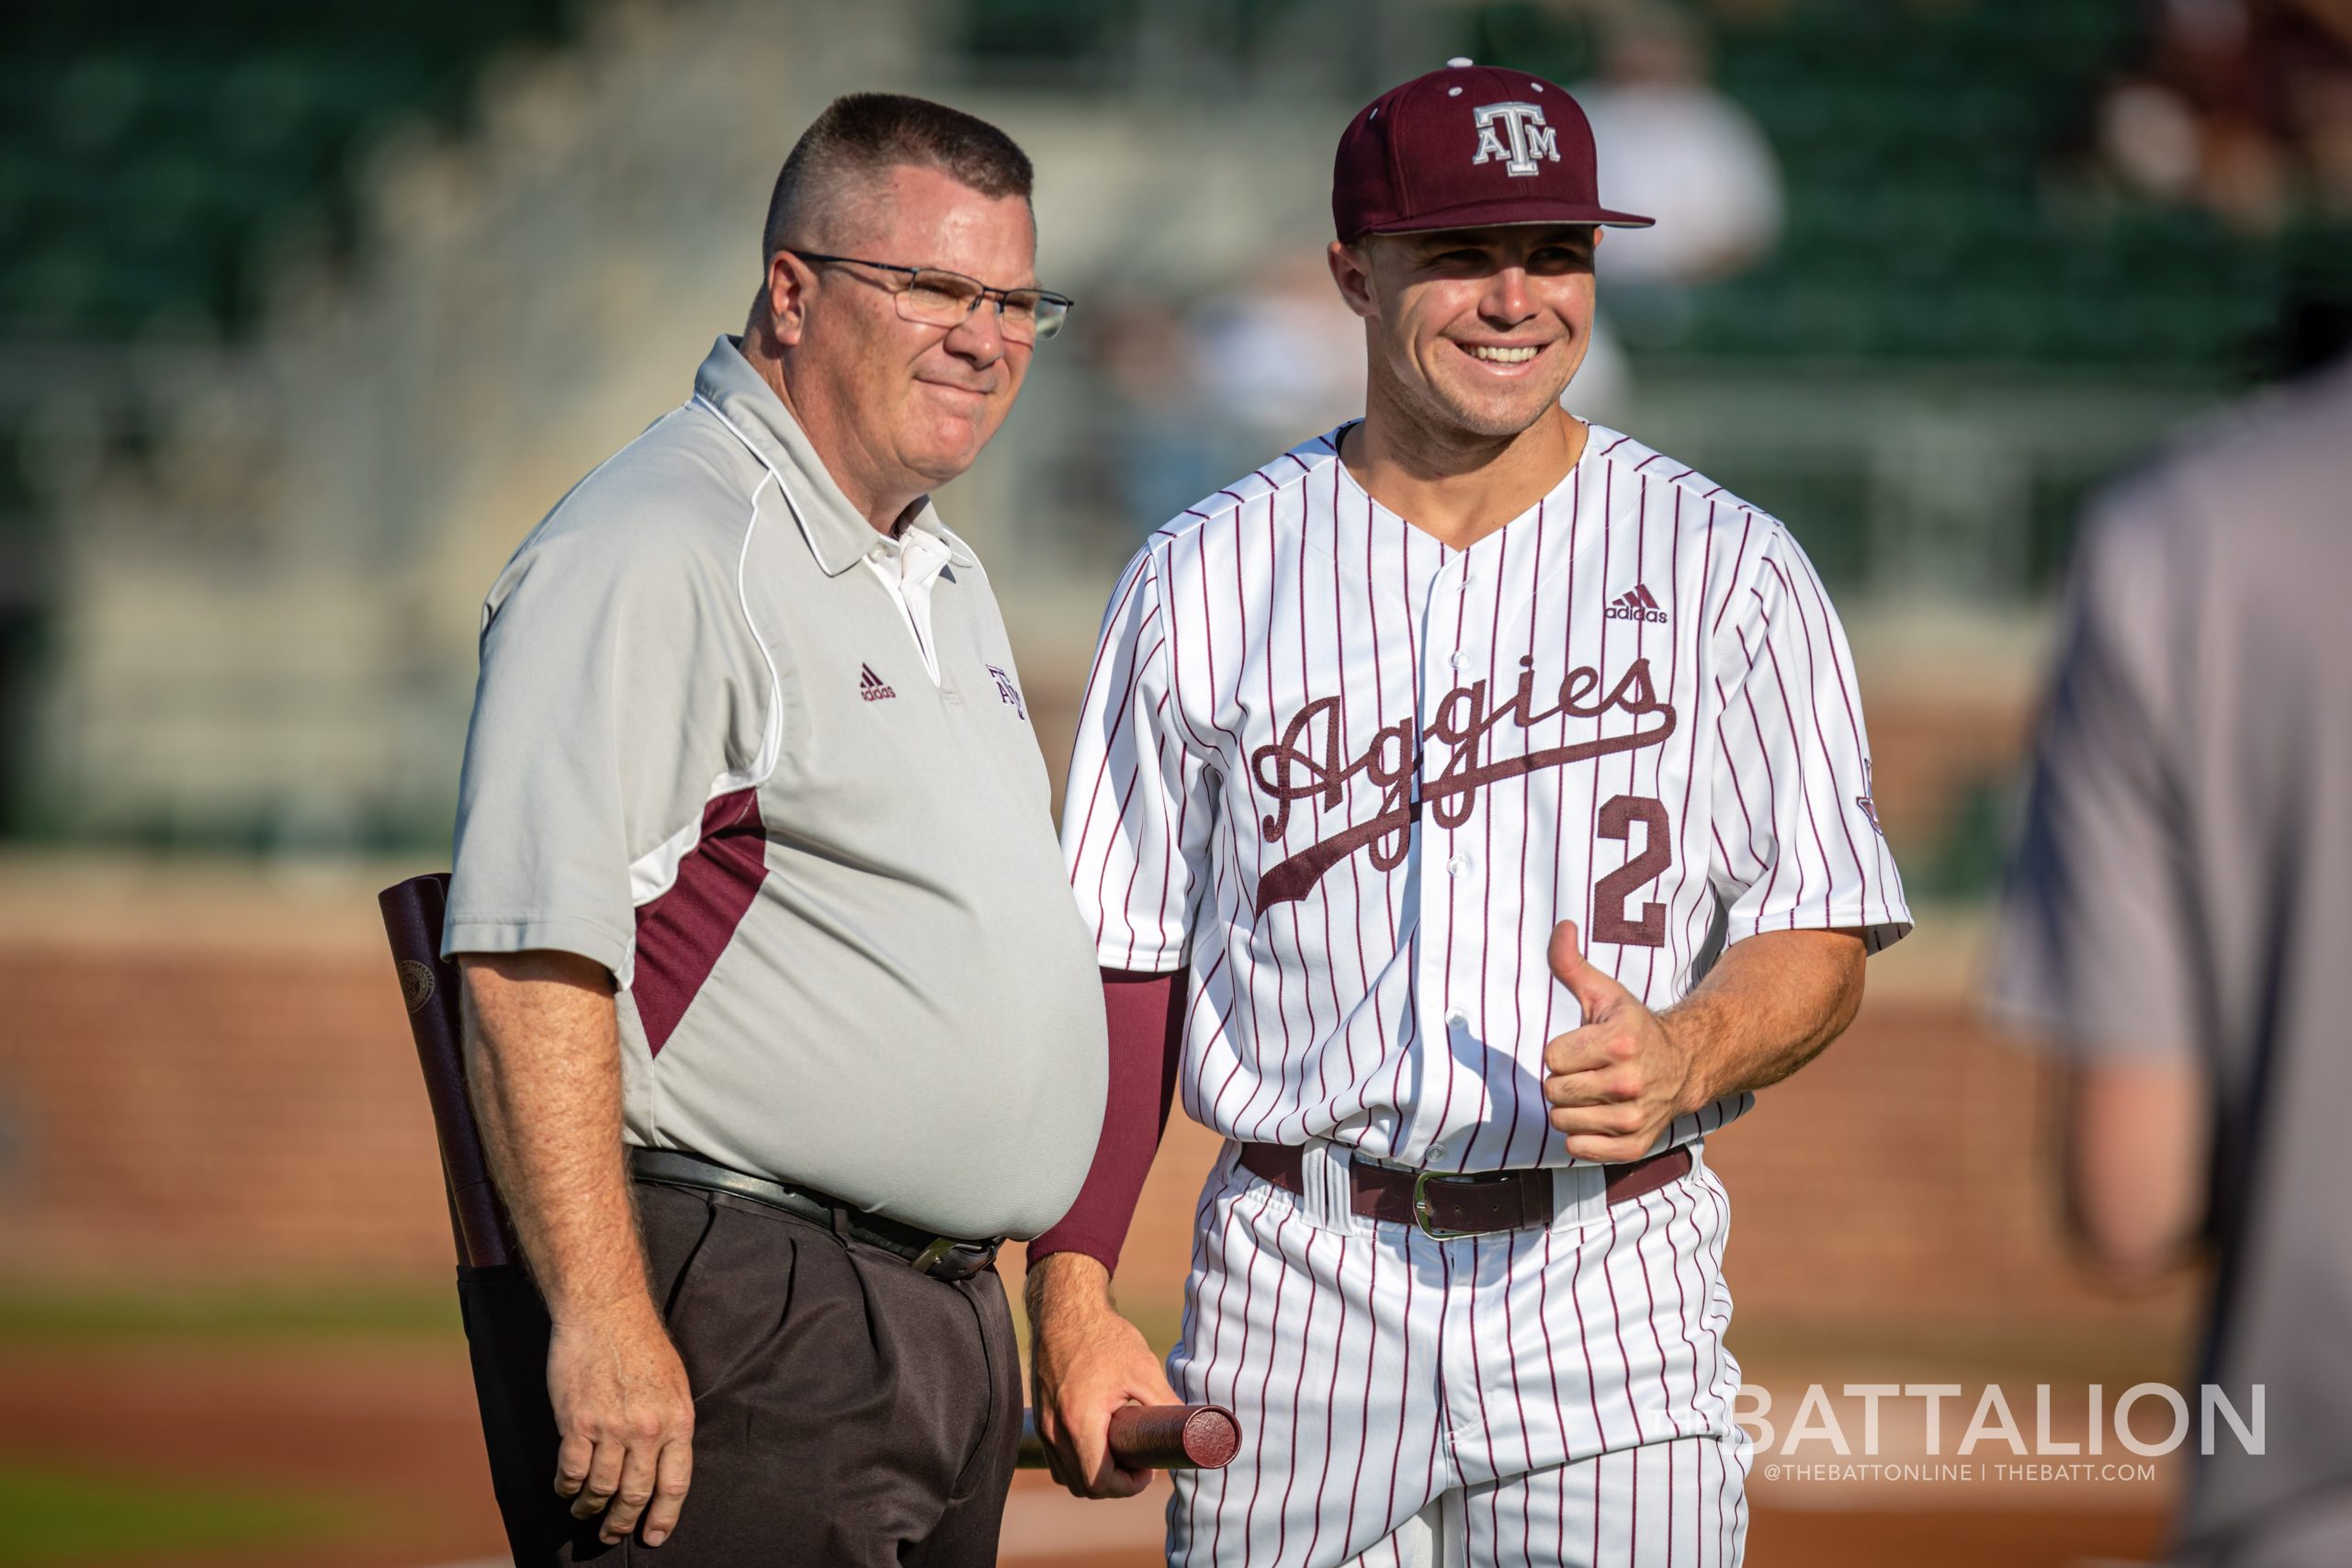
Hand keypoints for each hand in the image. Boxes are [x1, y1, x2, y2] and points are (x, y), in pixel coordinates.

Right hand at [547, 1302, 695, 1546]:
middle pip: (635, 1494)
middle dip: (623, 1522)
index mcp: (677, 1421)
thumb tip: (664, 1462)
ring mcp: (611, 1428)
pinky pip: (571, 1470)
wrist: (605, 1311)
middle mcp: (647, 1430)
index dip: (664, 1517)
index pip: (675, 1484)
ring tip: (586, 1511)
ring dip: (590, 1506)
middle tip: (613, 1532)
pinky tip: (565, 1488)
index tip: (654, 1536)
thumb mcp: (675, 1383)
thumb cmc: (642, 1344)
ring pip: (601, 1488)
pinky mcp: (577, 1422)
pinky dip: (566, 1486)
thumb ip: (670, 1423)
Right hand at [1025, 1253, 1179, 1498]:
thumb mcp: (1143, 1369)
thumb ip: (1166, 1404)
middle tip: (1139, 1465)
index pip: (1099, 1483)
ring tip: (1121, 1454)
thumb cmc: (1104, 1336)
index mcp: (1080, 1421)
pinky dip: (1078, 1462)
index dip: (1128, 1487)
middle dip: (1114, 1485)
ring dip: (1094, 1476)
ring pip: (1067, 1476)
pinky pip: (1057, 1458)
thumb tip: (1194, 1429)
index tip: (1148, 1470)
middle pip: (1082, 1487)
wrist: (1065, 1309)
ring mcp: (1044, 1425)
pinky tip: (1100, 1443)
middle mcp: (1055, 1430)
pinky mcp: (1041, 1416)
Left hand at [1542, 920, 1700, 1162]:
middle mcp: (1630, 1082)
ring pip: (1562, 1121)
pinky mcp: (1634, 1145)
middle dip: (1564, 1079)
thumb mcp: (1605, 993)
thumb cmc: (1633, 1028)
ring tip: (1594, 1093)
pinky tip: (1599, 1117)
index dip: (1562, 1050)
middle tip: (1589, 1070)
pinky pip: (1578, 1150)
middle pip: (1553, 1091)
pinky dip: (1581, 1138)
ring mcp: (1634, 1117)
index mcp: (1620, 1042)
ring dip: (1570, 1109)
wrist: (1686, 1065)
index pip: (1551, 1056)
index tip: (1585, 1046)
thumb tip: (1561, 926)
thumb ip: (1571, 963)